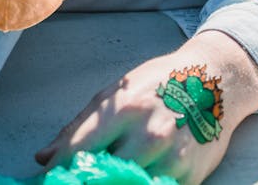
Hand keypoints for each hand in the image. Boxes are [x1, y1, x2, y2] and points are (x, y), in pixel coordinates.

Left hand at [34, 30, 257, 184]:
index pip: (82, 147)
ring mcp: (171, 159)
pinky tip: (131, 179)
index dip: (60, 166)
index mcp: (126, 108)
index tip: (48, 176)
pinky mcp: (188, 177)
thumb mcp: (116, 92)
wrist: (214, 82)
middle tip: (77, 178)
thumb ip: (79, 126)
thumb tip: (43, 156)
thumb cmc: (158, 83)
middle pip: (104, 175)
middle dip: (85, 180)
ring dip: (112, 183)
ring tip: (104, 177)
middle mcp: (149, 134)